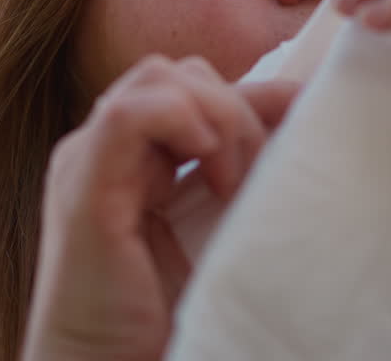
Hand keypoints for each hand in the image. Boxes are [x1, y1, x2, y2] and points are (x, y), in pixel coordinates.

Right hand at [20, 55, 296, 360]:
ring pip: (159, 78)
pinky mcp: (85, 189)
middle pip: (180, 73)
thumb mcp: (222, 227)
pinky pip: (129, 115)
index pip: (197, 87)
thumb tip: (302, 119)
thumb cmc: (164, 316)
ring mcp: (88, 163)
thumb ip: (244, 173)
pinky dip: (182, 121)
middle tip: (256, 175)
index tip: (305, 117)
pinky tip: (209, 165)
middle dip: (236, 107)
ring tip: (232, 181)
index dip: (257, 94)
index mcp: (133, 158)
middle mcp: (106, 151)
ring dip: (217, 115)